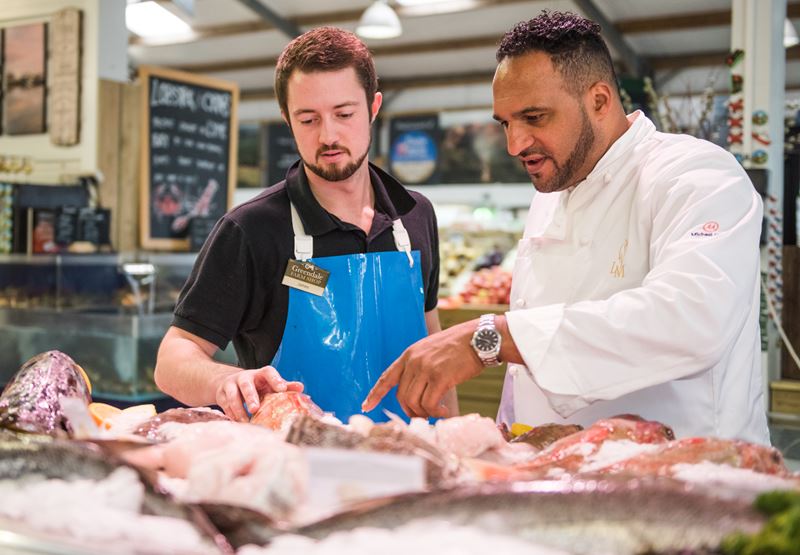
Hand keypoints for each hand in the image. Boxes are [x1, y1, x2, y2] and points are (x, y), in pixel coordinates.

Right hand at [214, 366, 302, 421]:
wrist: (233, 383)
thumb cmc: (257, 386)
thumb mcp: (270, 384)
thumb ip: (284, 386)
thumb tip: (300, 388)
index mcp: (260, 374)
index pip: (268, 372)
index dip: (275, 379)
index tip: (281, 388)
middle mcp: (244, 377)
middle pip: (246, 384)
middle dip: (250, 396)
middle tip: (255, 409)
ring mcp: (231, 385)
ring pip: (232, 395)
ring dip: (238, 409)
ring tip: (245, 421)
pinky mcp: (221, 394)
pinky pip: (224, 405)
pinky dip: (230, 414)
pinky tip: (237, 422)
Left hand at [362, 320, 483, 417]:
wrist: (480, 338)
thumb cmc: (460, 346)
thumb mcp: (431, 349)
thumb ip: (419, 365)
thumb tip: (416, 390)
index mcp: (409, 354)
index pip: (387, 377)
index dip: (375, 393)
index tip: (366, 406)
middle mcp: (414, 361)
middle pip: (401, 396)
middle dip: (410, 411)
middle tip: (423, 416)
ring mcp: (426, 369)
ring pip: (414, 402)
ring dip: (424, 413)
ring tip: (437, 413)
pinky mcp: (440, 378)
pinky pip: (429, 404)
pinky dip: (435, 413)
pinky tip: (444, 411)